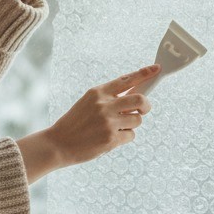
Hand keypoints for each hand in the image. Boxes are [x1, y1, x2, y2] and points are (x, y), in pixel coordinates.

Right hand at [15, 64, 159, 181]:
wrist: (58, 144)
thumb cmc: (74, 123)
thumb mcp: (87, 103)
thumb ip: (108, 98)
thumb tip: (135, 96)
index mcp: (97, 93)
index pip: (126, 80)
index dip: (144, 73)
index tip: (156, 69)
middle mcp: (104, 105)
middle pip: (141, 100)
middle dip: (146, 106)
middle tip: (143, 110)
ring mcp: (109, 123)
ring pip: (137, 120)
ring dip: (131, 125)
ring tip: (115, 128)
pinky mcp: (111, 139)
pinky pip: (131, 136)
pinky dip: (124, 138)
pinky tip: (109, 139)